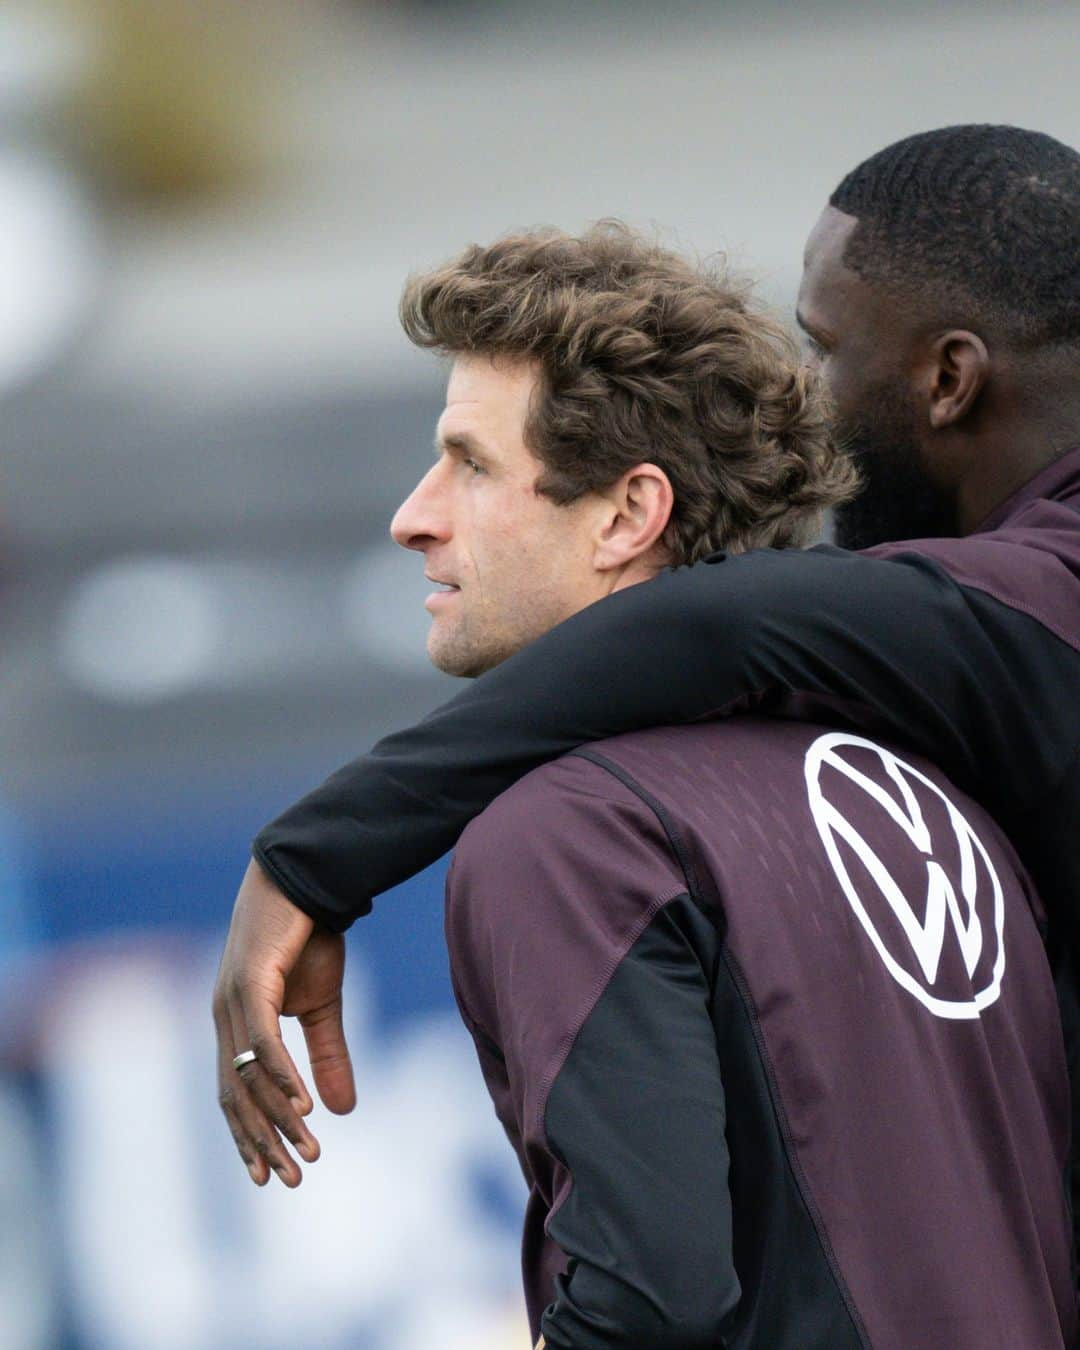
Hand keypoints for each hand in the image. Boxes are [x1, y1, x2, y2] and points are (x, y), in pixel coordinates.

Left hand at [213, 860, 356, 1185]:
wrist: (307, 881)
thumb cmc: (309, 937)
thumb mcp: (324, 1006)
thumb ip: (327, 1056)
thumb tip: (342, 1110)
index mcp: (235, 1025)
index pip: (234, 1094)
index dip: (250, 1135)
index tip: (270, 1175)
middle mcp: (224, 1019)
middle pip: (235, 1096)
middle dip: (262, 1141)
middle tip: (288, 1179)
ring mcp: (232, 1001)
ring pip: (248, 1077)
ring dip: (278, 1117)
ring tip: (307, 1149)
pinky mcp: (250, 983)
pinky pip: (262, 1041)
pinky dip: (280, 1076)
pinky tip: (301, 1104)